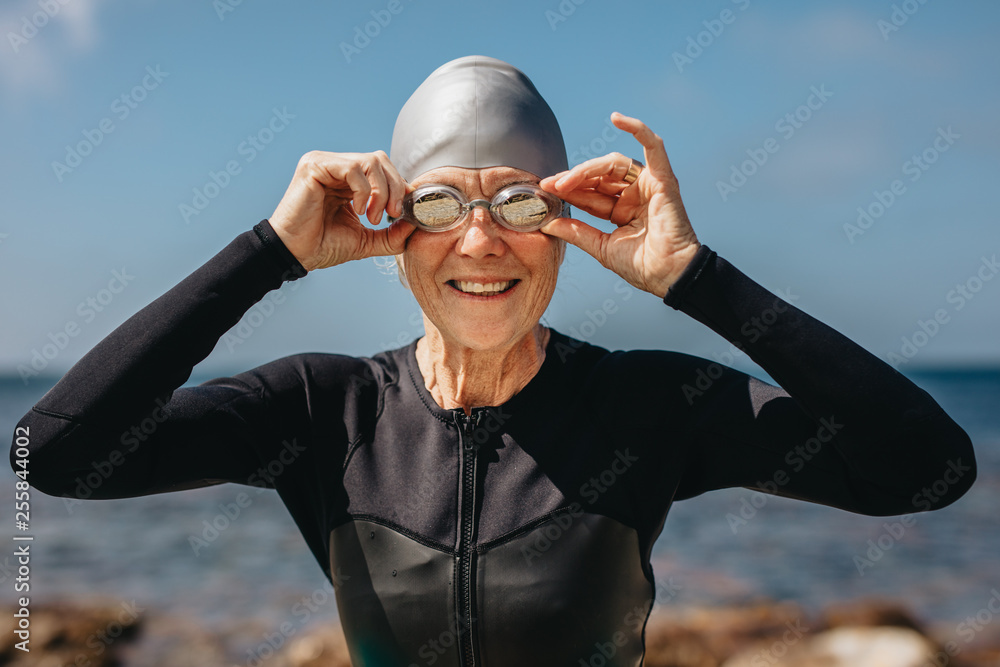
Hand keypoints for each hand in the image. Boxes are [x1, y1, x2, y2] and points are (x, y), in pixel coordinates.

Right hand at [269, 150, 415, 270]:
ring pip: (370, 161)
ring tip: (372, 217)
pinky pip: (353, 167)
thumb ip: (391, 234)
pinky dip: (364, 190)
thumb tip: (415, 224)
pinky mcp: (315, 165)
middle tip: (392, 214)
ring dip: (381, 192)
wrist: (295, 254)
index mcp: (347, 180)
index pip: (383, 169)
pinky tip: (357, 210)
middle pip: (380, 160)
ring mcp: (325, 163)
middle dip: (395, 188)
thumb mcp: (365, 240)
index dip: (399, 186)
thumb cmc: (322, 245)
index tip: (404, 211)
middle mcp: (336, 167)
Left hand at [539, 112, 700, 297]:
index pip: (590, 192)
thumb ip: (576, 231)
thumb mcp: (600, 246)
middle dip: (573, 178)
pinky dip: (638, 130)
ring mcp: (649, 185)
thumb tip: (547, 223)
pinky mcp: (663, 180)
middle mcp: (635, 194)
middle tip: (550, 184)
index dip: (568, 189)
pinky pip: (653, 147)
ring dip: (587, 169)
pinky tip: (618, 119)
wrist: (668, 276)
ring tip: (566, 180)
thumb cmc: (642, 266)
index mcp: (622, 209)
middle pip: (599, 175)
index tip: (544, 190)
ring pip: (614, 164)